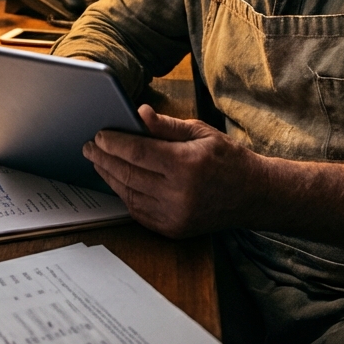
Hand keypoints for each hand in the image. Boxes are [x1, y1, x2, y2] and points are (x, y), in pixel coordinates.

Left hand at [83, 105, 260, 237]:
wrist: (254, 195)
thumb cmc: (229, 159)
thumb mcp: (202, 133)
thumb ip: (167, 126)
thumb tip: (140, 114)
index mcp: (186, 165)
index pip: (137, 152)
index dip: (113, 143)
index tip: (99, 135)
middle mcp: (178, 193)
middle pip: (128, 174)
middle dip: (104, 159)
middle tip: (90, 148)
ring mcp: (175, 215)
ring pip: (129, 194)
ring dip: (110, 178)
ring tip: (99, 163)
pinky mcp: (174, 229)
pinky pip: (139, 212)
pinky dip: (125, 195)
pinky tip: (118, 182)